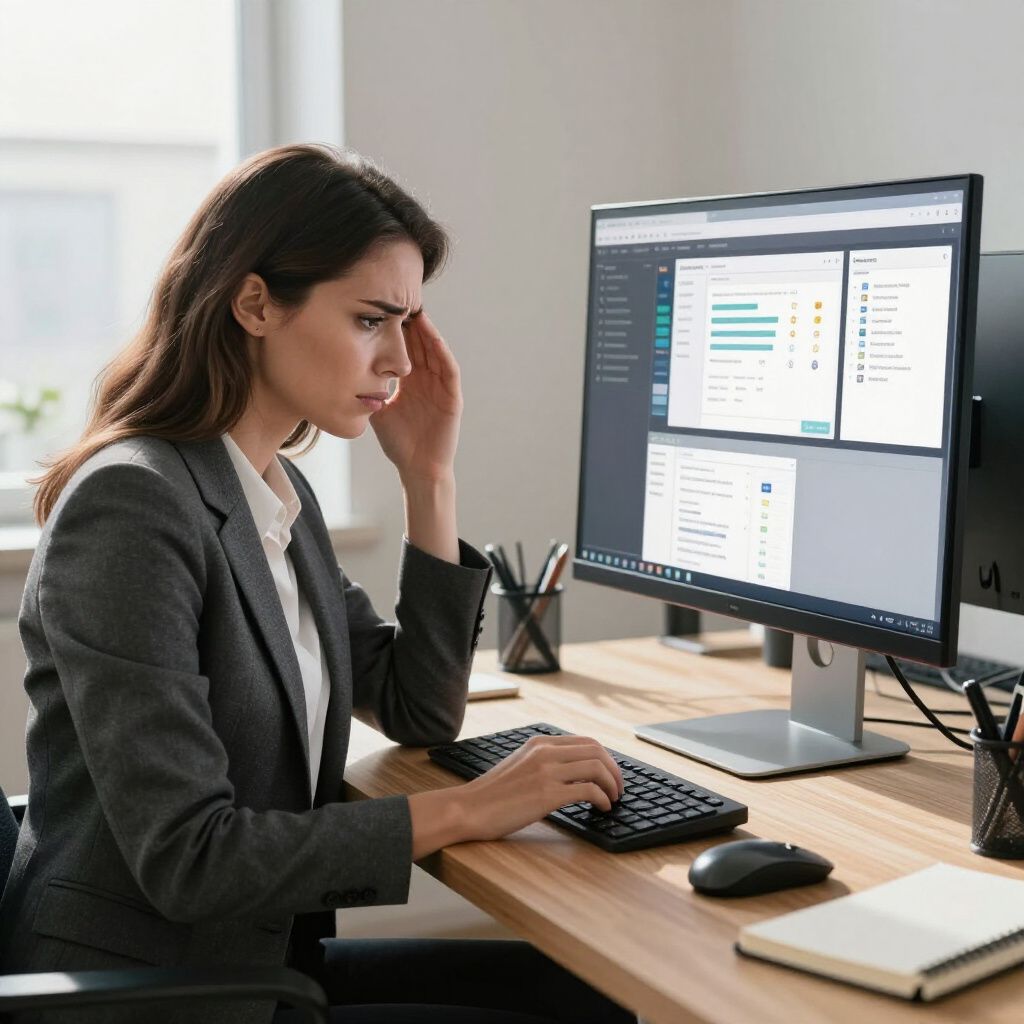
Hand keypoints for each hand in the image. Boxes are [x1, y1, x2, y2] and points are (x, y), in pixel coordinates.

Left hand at [370, 312, 461, 483]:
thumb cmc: (399, 443)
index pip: (404, 349)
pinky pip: (449, 370)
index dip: (395, 330)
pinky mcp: (452, 398)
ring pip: (435, 352)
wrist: (418, 469)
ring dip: (427, 332)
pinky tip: (432, 336)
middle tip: (399, 299)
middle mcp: (427, 380)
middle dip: (411, 323)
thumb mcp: (377, 410)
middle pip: (420, 344)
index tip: (381, 310)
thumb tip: (341, 373)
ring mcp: (441, 387)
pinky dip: (441, 352)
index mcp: (410, 382)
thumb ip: (367, 390)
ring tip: (416, 311)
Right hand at [457, 734, 624, 842]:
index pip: (586, 741)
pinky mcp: (547, 794)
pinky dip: (602, 799)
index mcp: (539, 742)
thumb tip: (573, 773)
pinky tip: (601, 808)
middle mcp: (545, 752)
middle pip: (597, 751)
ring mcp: (546, 771)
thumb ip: (543, 762)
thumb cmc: (491, 794)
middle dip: (615, 770)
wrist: (468, 808)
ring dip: (612, 785)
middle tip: (619, 788)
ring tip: (613, 799)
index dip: (606, 758)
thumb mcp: (519, 765)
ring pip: (596, 767)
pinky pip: (588, 790)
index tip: (611, 774)